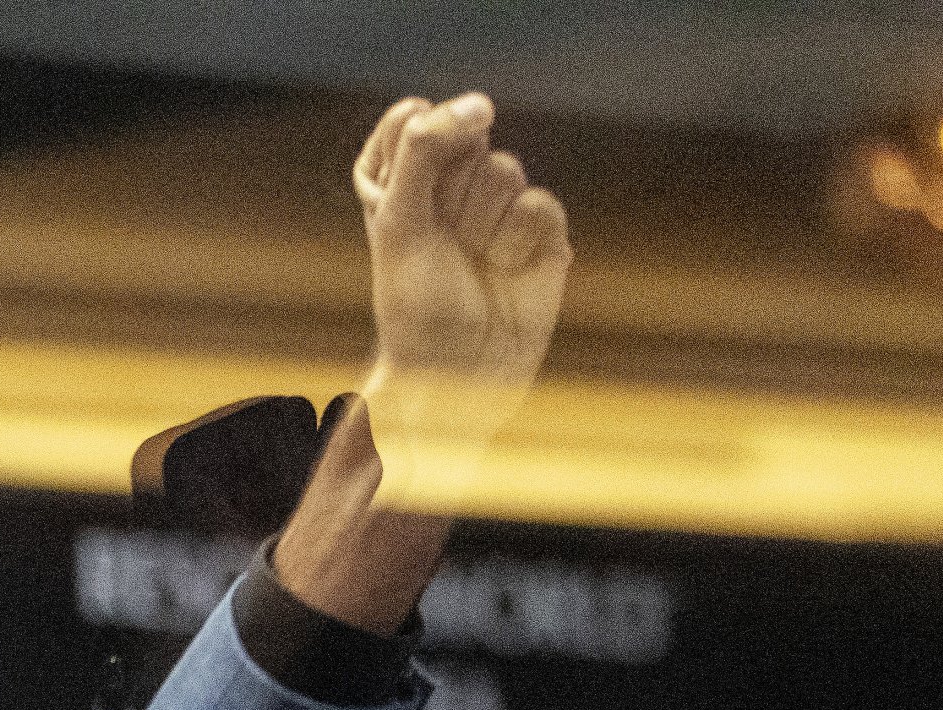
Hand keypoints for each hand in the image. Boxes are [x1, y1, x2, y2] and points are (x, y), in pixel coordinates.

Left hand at [351, 93, 570, 481]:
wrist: (456, 374)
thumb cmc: (415, 306)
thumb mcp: (400, 224)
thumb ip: (424, 153)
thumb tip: (479, 102)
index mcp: (405, 183)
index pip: (413, 119)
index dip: (414, 154)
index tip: (405, 205)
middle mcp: (454, 189)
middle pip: (465, 142)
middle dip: (449, 197)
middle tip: (440, 247)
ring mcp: (501, 207)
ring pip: (504, 170)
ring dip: (482, 224)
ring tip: (473, 265)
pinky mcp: (543, 232)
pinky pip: (540, 203)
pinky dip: (518, 241)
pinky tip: (506, 272)